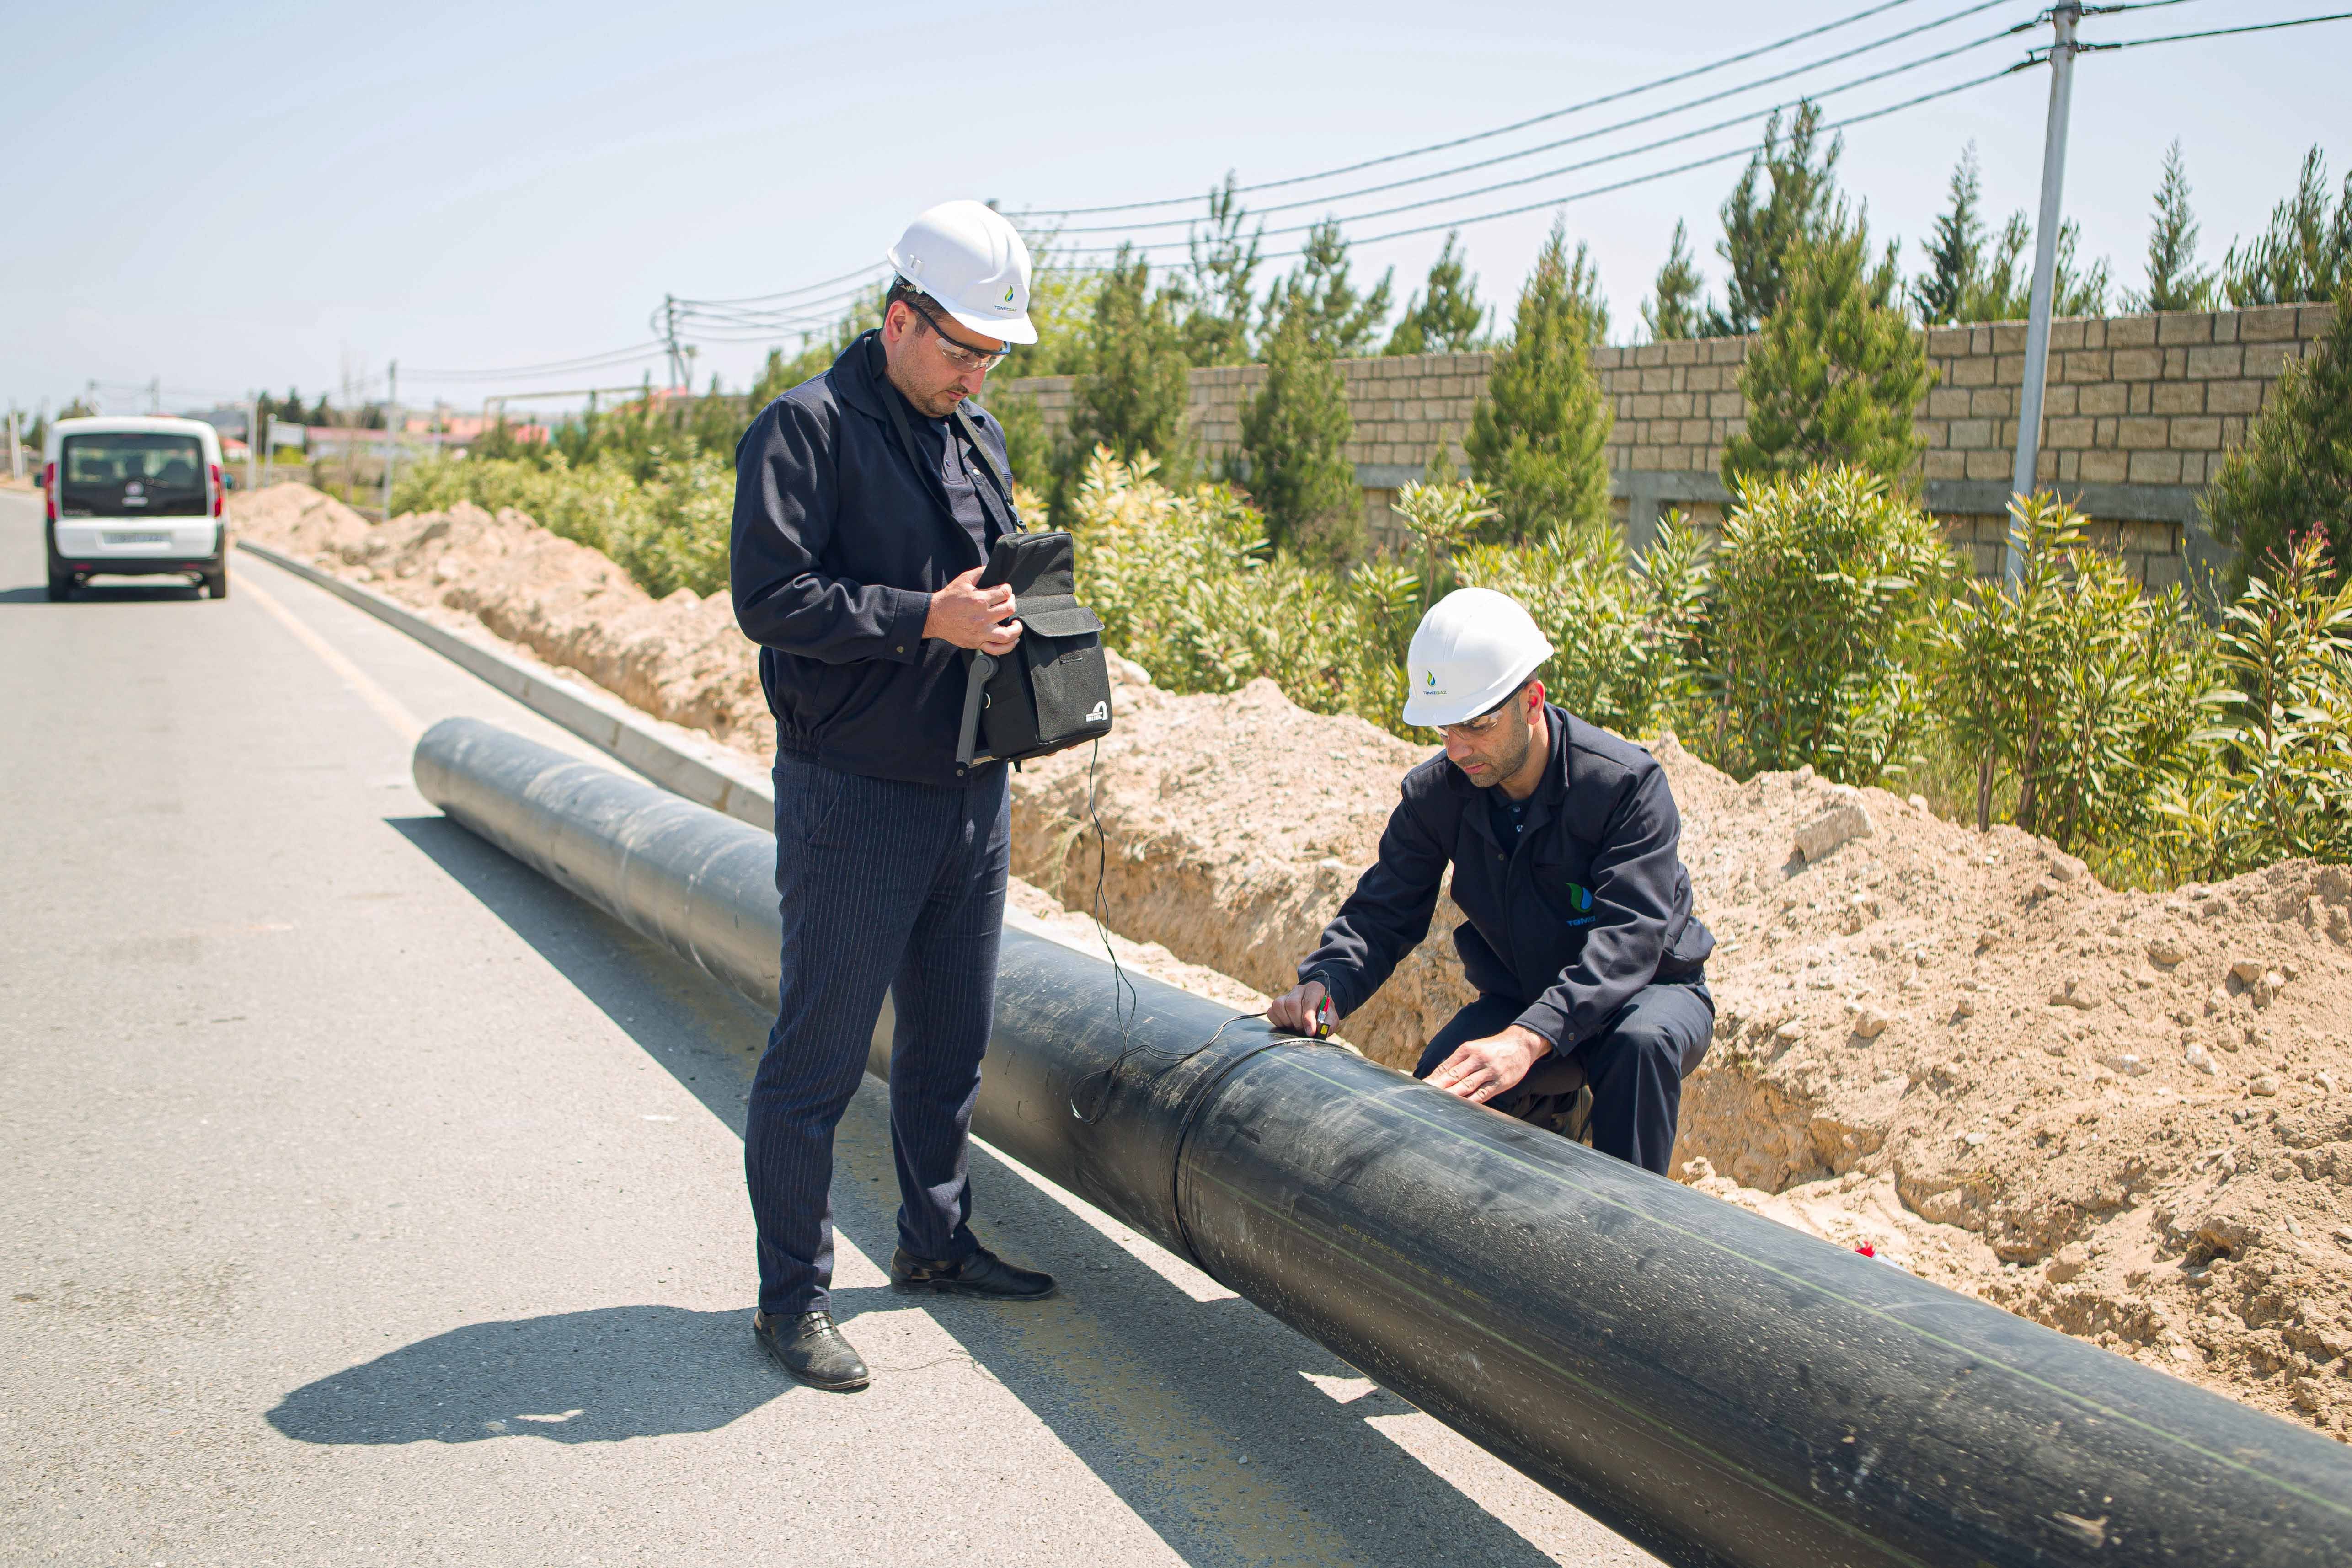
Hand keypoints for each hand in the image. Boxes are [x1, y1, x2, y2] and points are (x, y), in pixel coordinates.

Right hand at [924, 566, 1021, 653]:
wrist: (935, 616)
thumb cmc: (949, 598)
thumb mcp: (963, 579)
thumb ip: (980, 572)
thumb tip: (993, 569)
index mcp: (980, 600)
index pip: (1005, 592)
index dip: (1007, 589)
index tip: (1005, 590)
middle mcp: (982, 617)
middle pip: (1009, 609)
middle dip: (1011, 602)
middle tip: (1007, 602)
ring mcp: (980, 632)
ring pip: (1007, 634)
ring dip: (1016, 628)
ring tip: (1015, 623)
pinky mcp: (977, 642)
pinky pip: (997, 649)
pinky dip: (1008, 646)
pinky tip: (1012, 640)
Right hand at [1267, 980, 1329, 1034]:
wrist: (1316, 1010)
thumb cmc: (1324, 1015)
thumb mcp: (1331, 1019)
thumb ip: (1328, 1024)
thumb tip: (1318, 1029)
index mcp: (1315, 989)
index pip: (1308, 1001)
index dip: (1308, 1018)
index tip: (1310, 1032)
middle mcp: (1299, 989)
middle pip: (1292, 1004)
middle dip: (1297, 1021)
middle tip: (1303, 1030)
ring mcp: (1287, 995)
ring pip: (1279, 1005)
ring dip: (1287, 1021)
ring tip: (1296, 1027)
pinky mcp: (1277, 1002)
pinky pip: (1271, 1011)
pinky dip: (1278, 1021)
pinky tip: (1288, 1024)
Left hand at [1427, 1025, 1551, 1104]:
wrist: (1521, 1043)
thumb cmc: (1494, 1048)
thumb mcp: (1475, 1048)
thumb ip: (1459, 1061)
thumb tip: (1439, 1075)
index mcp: (1467, 1049)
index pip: (1446, 1066)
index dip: (1433, 1078)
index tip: (1421, 1086)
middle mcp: (1477, 1059)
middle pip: (1454, 1075)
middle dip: (1438, 1087)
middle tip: (1425, 1095)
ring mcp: (1490, 1071)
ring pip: (1467, 1085)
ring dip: (1451, 1095)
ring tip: (1439, 1102)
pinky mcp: (1501, 1082)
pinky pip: (1483, 1093)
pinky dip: (1471, 1101)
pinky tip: (1462, 1107)